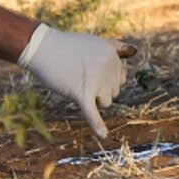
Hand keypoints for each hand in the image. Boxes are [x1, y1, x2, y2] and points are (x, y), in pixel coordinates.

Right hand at [18, 24, 134, 138]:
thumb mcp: (96, 43)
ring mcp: (95, 80)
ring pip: (105, 102)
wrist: (43, 47)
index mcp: (112, 55)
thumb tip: (135, 50)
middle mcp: (108, 66)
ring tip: (76, 83)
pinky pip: (92, 112)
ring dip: (92, 99)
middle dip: (98, 89)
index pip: (120, 78)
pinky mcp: (81, 92)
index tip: (90, 71)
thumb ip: (116, 49)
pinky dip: (97, 125)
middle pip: (113, 92)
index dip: (106, 79)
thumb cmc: (69, 47)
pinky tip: (103, 135)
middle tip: (80, 75)